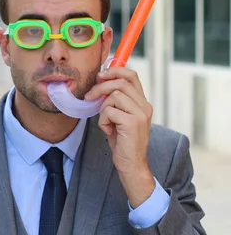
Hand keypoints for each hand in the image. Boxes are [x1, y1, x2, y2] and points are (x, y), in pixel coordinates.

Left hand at [84, 67, 154, 207]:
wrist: (131, 164)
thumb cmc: (122, 141)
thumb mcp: (119, 117)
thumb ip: (115, 101)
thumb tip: (100, 82)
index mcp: (142, 102)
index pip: (131, 75)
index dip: (115, 70)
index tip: (100, 75)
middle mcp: (145, 106)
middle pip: (120, 83)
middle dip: (100, 87)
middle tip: (89, 96)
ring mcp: (140, 114)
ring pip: (113, 96)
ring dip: (102, 108)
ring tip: (106, 122)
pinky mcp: (132, 123)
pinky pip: (109, 111)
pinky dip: (103, 121)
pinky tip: (109, 130)